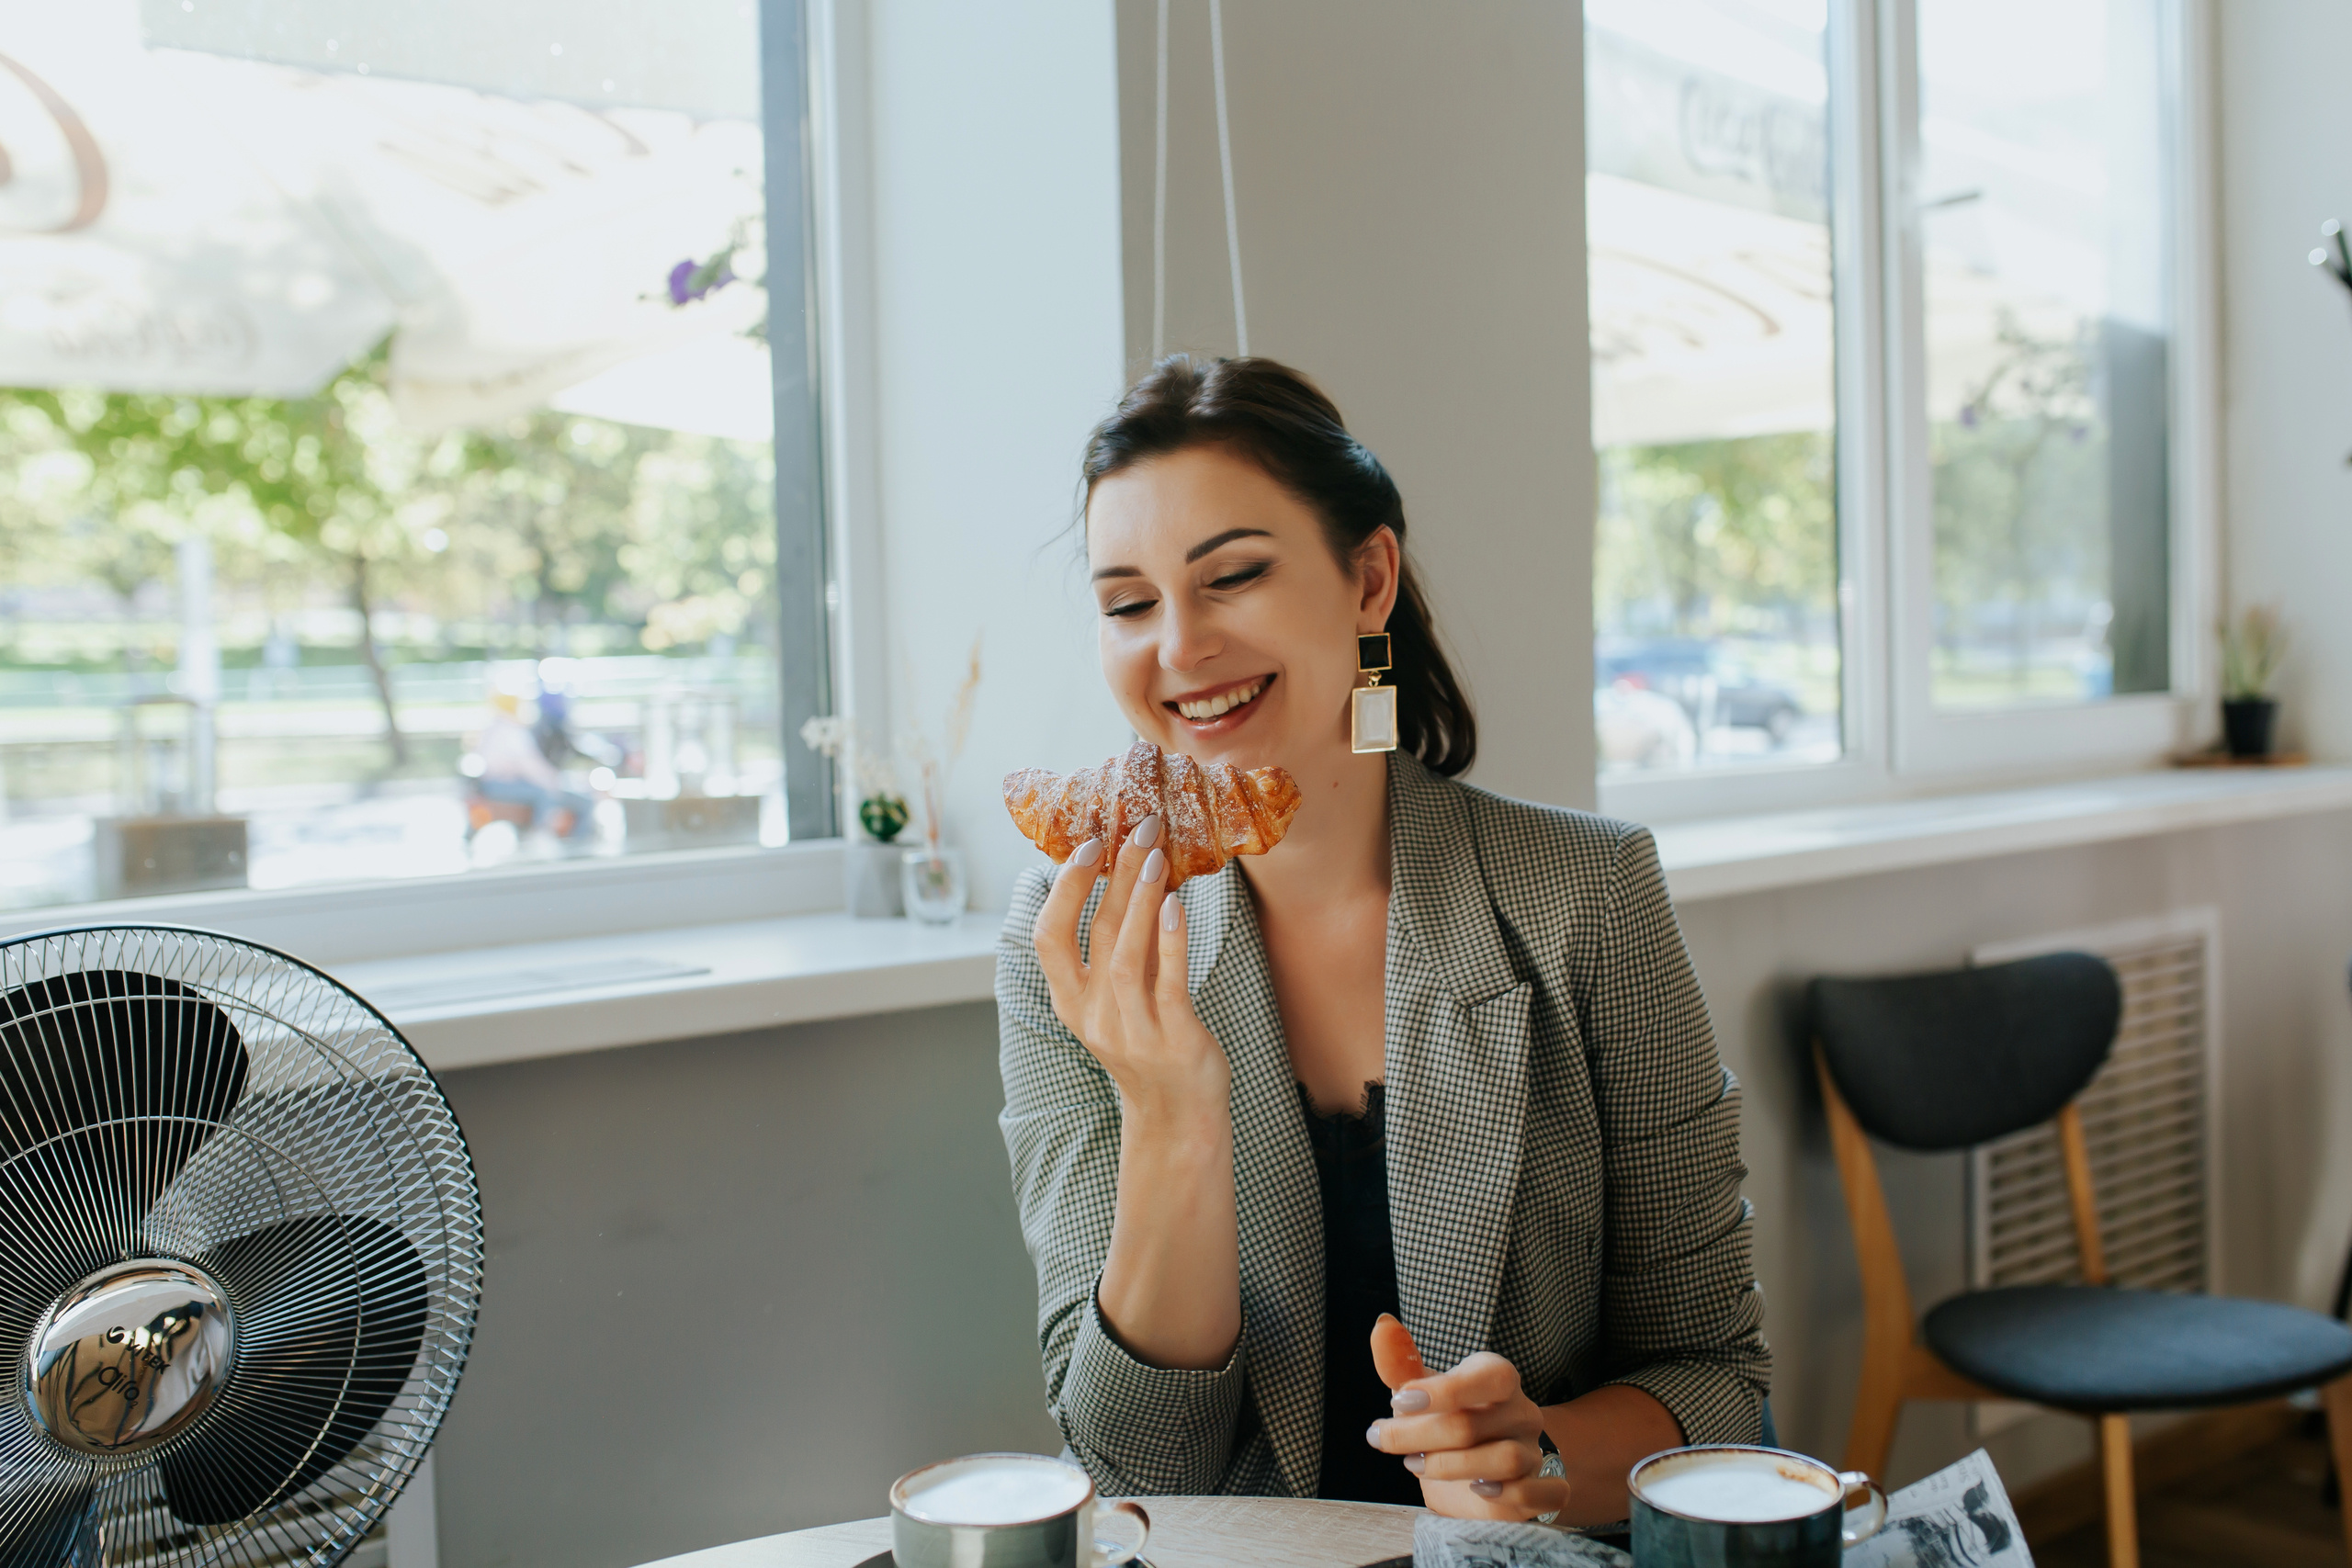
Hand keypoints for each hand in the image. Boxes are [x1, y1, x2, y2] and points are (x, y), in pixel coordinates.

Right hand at [1031, 817, 1227, 1121]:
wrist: (1178, 1116)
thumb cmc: (1152, 1044)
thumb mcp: (1124, 995)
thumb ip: (1125, 943)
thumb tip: (1136, 873)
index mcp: (1071, 1001)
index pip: (1048, 937)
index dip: (1065, 887)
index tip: (1088, 844)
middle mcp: (1093, 1016)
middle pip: (1093, 933)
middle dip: (1113, 875)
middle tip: (1138, 826)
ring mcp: (1131, 1031)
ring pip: (1124, 956)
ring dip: (1139, 900)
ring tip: (1155, 856)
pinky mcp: (1173, 1040)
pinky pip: (1169, 984)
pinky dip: (1172, 941)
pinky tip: (1177, 904)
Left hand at [1366, 1316, 1564, 1521]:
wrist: (1478, 1466)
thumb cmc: (1445, 1419)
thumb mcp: (1419, 1391)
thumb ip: (1400, 1363)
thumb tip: (1383, 1325)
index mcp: (1498, 1377)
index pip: (1489, 1376)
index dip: (1442, 1391)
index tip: (1398, 1401)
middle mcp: (1522, 1412)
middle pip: (1474, 1425)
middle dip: (1417, 1435)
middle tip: (1381, 1438)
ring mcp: (1535, 1451)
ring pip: (1505, 1461)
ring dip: (1448, 1466)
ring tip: (1414, 1464)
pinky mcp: (1544, 1489)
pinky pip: (1543, 1494)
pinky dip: (1509, 1496)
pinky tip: (1476, 1490)